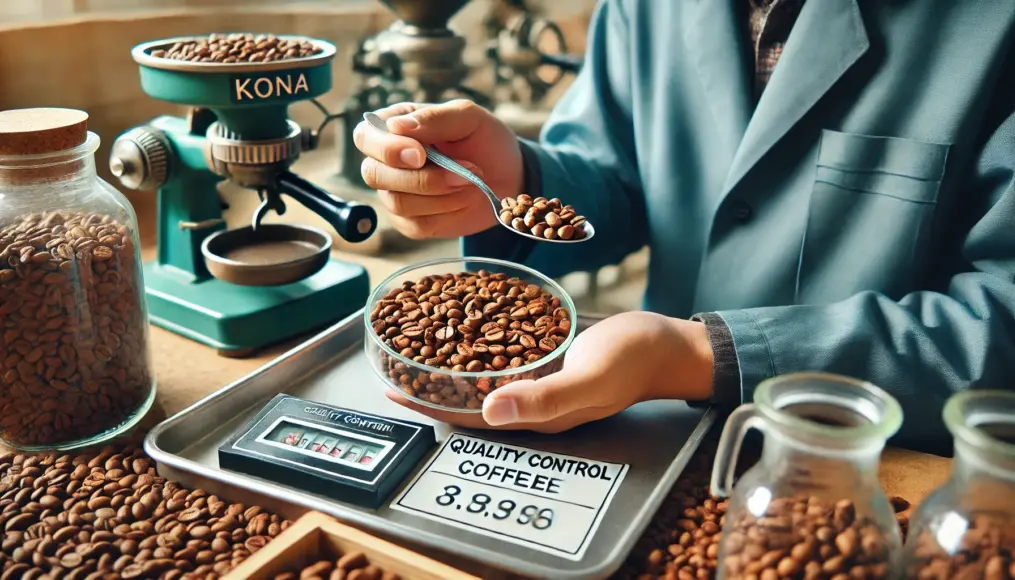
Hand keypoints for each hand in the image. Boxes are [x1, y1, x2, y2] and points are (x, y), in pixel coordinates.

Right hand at [353, 100, 523, 239]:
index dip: (387, 149)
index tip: (421, 154)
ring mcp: (396, 193)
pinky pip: (416, 224)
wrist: (509, 176)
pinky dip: (447, 212)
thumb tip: (395, 126)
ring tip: (470, 182)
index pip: (365, 137)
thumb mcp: (468, 118)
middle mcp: (387, 161)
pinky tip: (465, 198)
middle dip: (421, 178)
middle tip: (463, 174)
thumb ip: (434, 118)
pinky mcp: (411, 222)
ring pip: (397, 203)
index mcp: (393, 127)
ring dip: (441, 195)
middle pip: (374, 175)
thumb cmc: (485, 140)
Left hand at [385, 311, 714, 432]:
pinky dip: (480, 341)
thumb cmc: (633, 361)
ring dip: (450, 364)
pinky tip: (467, 326)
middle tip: (392, 366)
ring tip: (417, 345)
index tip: (392, 391)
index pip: (469, 417)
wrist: (666, 344)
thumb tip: (488, 411)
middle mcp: (532, 401)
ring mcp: (541, 379)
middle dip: (429, 386)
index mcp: (537, 415)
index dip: (429, 407)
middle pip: (469, 399)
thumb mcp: (590, 378)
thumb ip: (544, 398)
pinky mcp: (549, 357)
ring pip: (483, 376)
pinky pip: (505, 354)